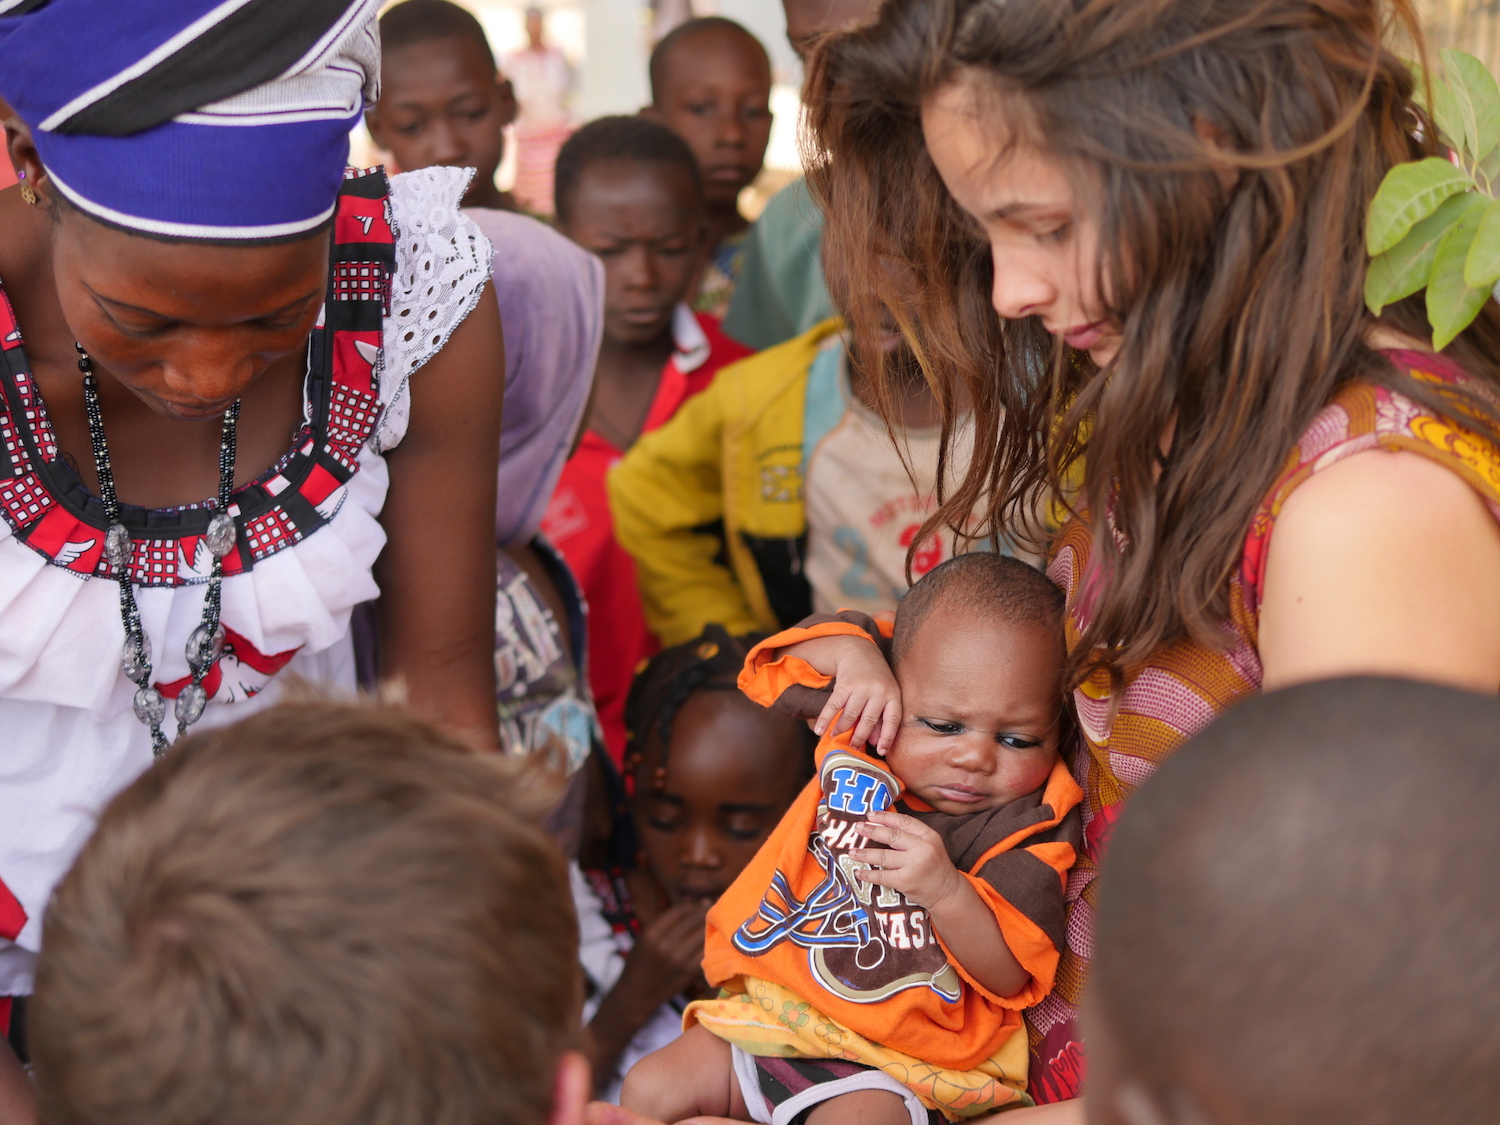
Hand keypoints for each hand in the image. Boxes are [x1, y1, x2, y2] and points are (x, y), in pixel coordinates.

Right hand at [614, 901, 708, 1012]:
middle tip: (712, 910)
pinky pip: (704, 951)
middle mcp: (665, 944)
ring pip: (701, 934)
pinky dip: (709, 944)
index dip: (692, 905)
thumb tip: (690, 906)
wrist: (636, 995)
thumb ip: (663, 924)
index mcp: (652, 933)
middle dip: (704, 912)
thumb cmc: (639, 963)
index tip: (700, 903)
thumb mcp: (644, 939)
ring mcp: (678, 959)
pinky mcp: (688, 972)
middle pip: (693, 920)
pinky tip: (712, 940)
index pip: (679, 911)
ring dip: (709, 927)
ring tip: (715, 923)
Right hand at [808, 639, 901, 754]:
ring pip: (851, 714)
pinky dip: (825, 719)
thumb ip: (882, 718)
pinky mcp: (844, 684)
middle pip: (869, 720)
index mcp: (893, 694)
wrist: (861, 652)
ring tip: (835, 738)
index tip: (880, 752)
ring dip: (842, 729)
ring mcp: (861, 686)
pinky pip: (834, 705)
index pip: (892, 720)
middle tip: (852, 748)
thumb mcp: (885, 695)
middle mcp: (878, 690)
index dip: (887, 737)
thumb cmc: (876, 680)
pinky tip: (819, 730)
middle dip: (859, 737)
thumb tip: (875, 743)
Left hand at [849, 810, 963, 910]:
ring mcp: (914, 866)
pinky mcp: (906, 882)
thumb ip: (912, 835)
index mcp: (929, 836)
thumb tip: (882, 823)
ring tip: (852, 851)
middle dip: (871, 831)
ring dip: (864, 854)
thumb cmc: (934, 866)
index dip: (885, 817)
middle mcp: (923, 849)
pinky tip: (858, 872)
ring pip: (883, 856)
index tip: (870, 815)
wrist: (948, 893)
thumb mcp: (930, 845)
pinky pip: (882, 876)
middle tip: (857, 828)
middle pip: (892, 836)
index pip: (904, 821)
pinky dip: (868, 874)